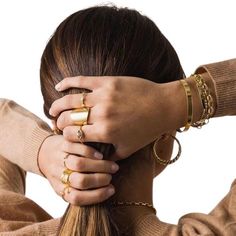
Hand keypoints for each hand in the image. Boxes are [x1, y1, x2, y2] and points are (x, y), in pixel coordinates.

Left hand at [38, 135, 118, 204]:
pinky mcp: (62, 144)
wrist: (43, 152)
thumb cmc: (62, 171)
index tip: (112, 190)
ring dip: (98, 165)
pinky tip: (100, 154)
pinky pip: (76, 148)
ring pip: (79, 164)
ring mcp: (59, 159)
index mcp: (60, 190)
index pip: (77, 198)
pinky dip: (90, 152)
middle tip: (111, 176)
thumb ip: (83, 189)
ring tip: (110, 165)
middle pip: (80, 181)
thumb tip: (109, 189)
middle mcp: (58, 176)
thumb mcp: (67, 184)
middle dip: (100, 179)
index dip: (97, 195)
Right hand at [49, 76, 181, 159]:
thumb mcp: (129, 149)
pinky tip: (58, 86)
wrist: (164, 106)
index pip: (74, 135)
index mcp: (105, 132)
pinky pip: (82, 80)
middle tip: (55, 123)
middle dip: (58, 122)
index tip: (64, 135)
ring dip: (57, 106)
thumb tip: (96, 159)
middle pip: (68, 118)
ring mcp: (104, 96)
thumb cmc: (147, 129)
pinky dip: (67, 82)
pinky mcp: (108, 82)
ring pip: (70, 100)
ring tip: (52, 109)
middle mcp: (101, 114)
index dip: (65, 136)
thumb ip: (109, 156)